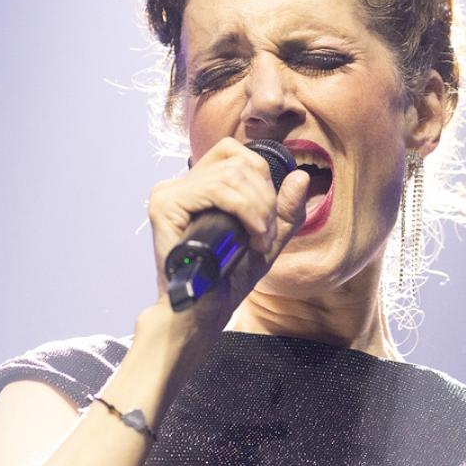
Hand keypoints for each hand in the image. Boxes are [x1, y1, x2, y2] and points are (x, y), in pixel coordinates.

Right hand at [146, 137, 311, 346]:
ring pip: (232, 174)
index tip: (268, 222)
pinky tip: (250, 237)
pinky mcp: (165, 204)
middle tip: (265, 237)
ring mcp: (169, 191)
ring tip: (258, 241)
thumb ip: (286, 211)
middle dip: (266, 199)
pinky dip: (245, 210)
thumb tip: (300, 176)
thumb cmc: (227, 280)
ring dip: (259, 209)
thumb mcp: (267, 240)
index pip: (237, 154)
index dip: (263, 179)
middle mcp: (181, 183)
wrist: (202, 311)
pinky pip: (216, 189)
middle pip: (239, 162)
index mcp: (200, 185)